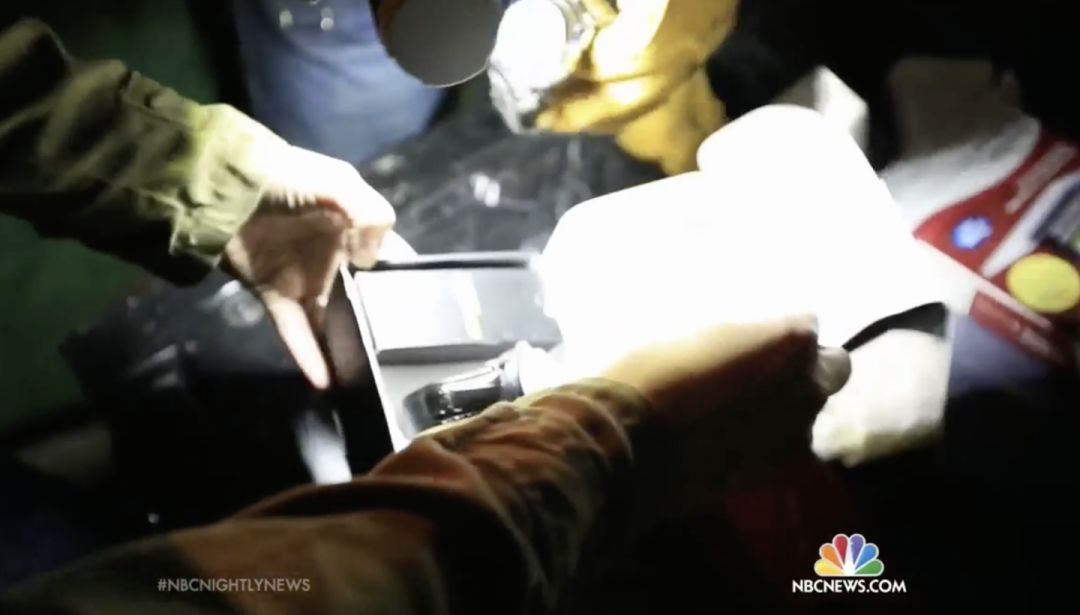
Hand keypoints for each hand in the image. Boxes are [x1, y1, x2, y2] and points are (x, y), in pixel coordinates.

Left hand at [224, 146, 395, 388]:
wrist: (227, 187)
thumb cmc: (289, 181)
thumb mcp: (341, 186)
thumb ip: (371, 218)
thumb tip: (371, 264)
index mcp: (354, 226)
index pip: (386, 257)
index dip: (402, 281)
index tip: (425, 311)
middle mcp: (333, 256)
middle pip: (361, 296)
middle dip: (378, 322)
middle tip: (399, 355)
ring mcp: (303, 278)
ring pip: (330, 320)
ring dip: (344, 347)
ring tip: (365, 379)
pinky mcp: (274, 294)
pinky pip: (295, 330)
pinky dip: (307, 355)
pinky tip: (325, 381)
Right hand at [601, 315, 850, 488]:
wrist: (629, 442)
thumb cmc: (658, 372)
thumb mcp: (706, 334)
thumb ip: (753, 337)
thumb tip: (780, 335)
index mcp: (793, 347)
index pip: (813, 334)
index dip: (788, 340)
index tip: (761, 345)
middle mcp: (807, 393)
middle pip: (823, 378)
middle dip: (797, 375)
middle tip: (753, 375)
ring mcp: (793, 439)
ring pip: (804, 417)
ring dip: (783, 410)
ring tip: (737, 412)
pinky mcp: (771, 475)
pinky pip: (780, 450)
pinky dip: (764, 442)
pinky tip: (727, 440)